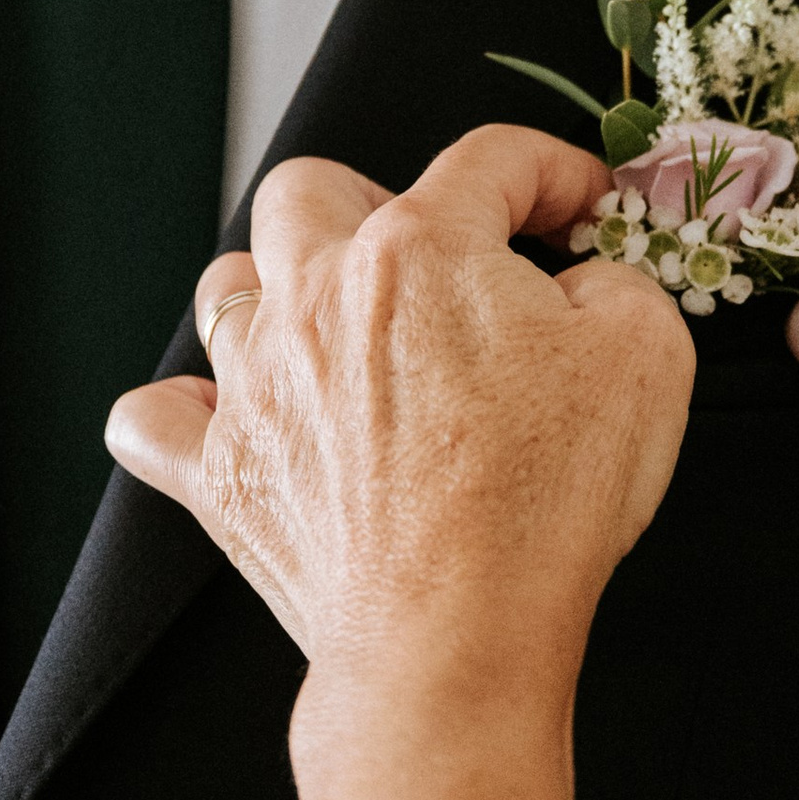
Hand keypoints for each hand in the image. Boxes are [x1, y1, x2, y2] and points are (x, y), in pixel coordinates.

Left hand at [107, 124, 691, 708]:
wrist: (452, 639)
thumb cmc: (542, 501)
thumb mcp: (645, 358)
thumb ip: (620, 284)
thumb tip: (589, 282)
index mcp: (422, 250)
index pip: (488, 160)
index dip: (551, 170)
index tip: (579, 207)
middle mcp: (318, 296)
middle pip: (313, 188)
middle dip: (377, 198)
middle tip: (437, 256)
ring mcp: (256, 385)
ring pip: (227, 287)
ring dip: (279, 290)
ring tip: (337, 329)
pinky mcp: (220, 474)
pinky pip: (152, 418)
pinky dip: (182, 408)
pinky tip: (223, 416)